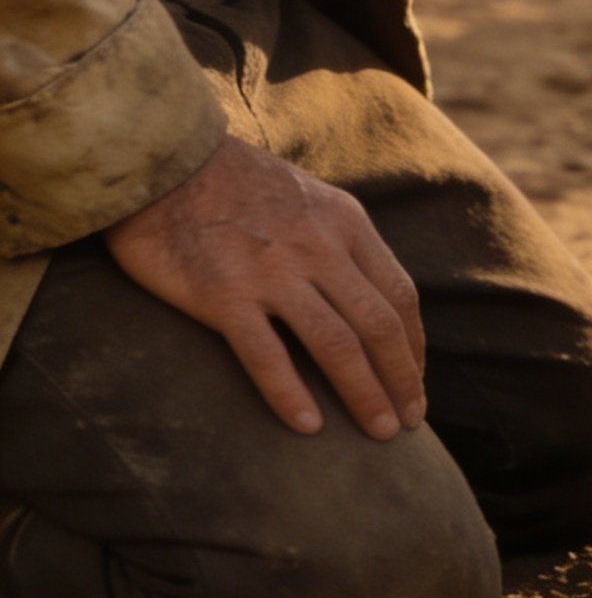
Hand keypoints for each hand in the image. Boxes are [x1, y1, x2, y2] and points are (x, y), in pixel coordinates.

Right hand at [104, 135, 425, 439]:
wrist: (170, 162)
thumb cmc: (238, 185)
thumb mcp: (310, 197)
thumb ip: (339, 240)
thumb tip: (367, 293)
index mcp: (346, 223)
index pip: (399, 294)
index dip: (414, 345)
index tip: (416, 382)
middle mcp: (319, 248)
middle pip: (378, 325)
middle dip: (402, 380)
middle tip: (410, 424)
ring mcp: (273, 272)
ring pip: (336, 344)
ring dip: (364, 394)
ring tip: (380, 434)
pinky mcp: (224, 295)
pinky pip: (267, 354)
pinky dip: (292, 394)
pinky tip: (308, 427)